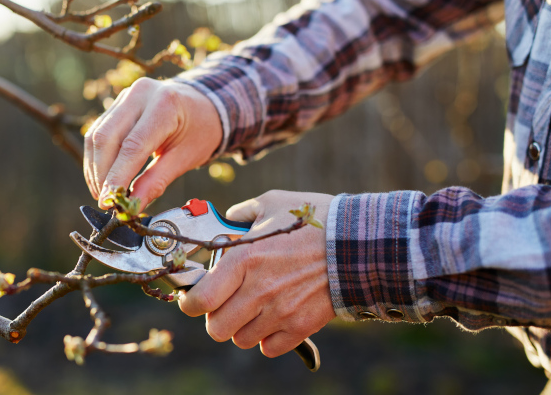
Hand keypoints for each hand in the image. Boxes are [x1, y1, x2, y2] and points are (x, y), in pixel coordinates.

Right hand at [83, 77, 221, 209]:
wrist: (203, 105)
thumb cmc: (199, 131)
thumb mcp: (185, 158)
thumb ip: (157, 182)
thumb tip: (132, 206)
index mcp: (165, 105)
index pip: (132, 145)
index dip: (117, 176)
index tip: (109, 201)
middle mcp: (141, 94)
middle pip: (107, 137)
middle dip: (102, 174)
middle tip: (105, 201)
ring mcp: (126, 96)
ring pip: (97, 135)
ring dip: (95, 168)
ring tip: (102, 194)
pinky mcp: (117, 103)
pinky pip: (98, 132)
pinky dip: (96, 158)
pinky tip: (101, 178)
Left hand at [177, 190, 336, 357]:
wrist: (360, 242)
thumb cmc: (315, 220)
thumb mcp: (272, 203)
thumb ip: (242, 213)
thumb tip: (227, 219)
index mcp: (243, 259)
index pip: (200, 301)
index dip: (190, 303)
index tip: (193, 298)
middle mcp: (258, 290)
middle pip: (216, 328)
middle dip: (215, 317)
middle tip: (224, 304)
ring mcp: (280, 312)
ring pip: (241, 339)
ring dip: (241, 328)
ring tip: (252, 309)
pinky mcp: (300, 326)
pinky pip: (269, 348)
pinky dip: (267, 338)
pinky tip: (273, 319)